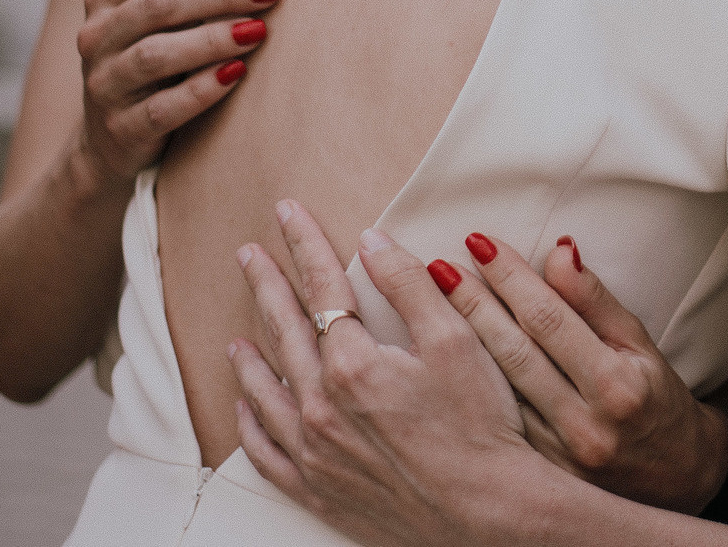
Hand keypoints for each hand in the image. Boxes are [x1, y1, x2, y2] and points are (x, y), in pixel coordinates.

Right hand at [73, 0, 281, 183]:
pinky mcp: (121, 129)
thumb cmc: (152, 54)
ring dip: (213, 38)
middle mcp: (95, 35)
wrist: (113, 139)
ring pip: (157, 54)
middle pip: (161, 2)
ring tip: (259, 30)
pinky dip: (202, 89)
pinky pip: (162, 108)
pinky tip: (238, 74)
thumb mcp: (159, 5)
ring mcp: (104, 84)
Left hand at [228, 203, 543, 546]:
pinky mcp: (319, 491)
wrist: (489, 513)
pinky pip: (268, 455)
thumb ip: (410, 285)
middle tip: (249, 255)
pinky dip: (252, 427)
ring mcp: (315, 454)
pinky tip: (248, 409)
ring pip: (266, 395)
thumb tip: (371, 241)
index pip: (321, 289)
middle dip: (267, 287)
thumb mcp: (456, 341)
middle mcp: (322, 409)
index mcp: (353, 365)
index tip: (287, 213)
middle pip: (285, 333)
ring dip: (251, 359)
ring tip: (238, 336)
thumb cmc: (480, 427)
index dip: (304, 245)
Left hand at [433, 231, 727, 511]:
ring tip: (429, 301)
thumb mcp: (640, 344)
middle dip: (472, 303)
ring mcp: (556, 459)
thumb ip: (596, 300)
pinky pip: (493, 423)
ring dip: (459, 341)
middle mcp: (585, 427)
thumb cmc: (657, 399)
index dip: (512, 277)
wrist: (673, 481)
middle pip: (515, 353)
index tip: (480, 242)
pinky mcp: (536, 479)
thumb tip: (559, 250)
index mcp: (616, 387)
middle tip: (438, 265)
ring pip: (495, 389)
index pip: (551, 319)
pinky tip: (439, 359)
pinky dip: (463, 387)